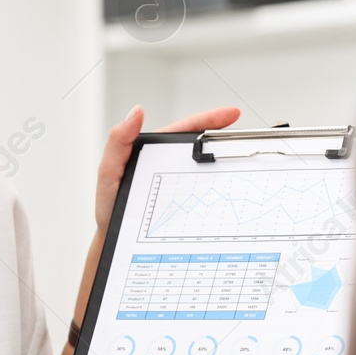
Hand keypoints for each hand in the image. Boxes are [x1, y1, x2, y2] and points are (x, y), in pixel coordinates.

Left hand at [94, 105, 241, 233]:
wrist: (115, 241)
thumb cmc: (110, 207)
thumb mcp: (109, 172)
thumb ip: (118, 142)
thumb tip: (135, 112)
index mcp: (153, 152)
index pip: (184, 130)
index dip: (209, 120)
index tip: (231, 115)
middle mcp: (169, 166)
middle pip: (201, 147)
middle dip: (225, 138)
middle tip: (246, 136)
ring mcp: (179, 184)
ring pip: (206, 169)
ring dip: (226, 164)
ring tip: (245, 160)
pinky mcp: (185, 204)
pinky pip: (205, 193)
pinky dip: (220, 189)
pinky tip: (232, 189)